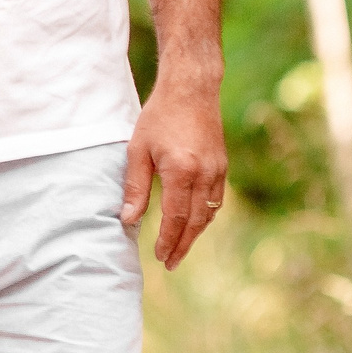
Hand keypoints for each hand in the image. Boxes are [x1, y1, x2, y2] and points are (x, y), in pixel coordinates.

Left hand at [120, 80, 226, 269]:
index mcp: (181, 171)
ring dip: (195, 234)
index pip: (176, 218)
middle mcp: (205, 174)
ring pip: (209, 213)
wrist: (191, 89)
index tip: (160, 257)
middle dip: (183, 245)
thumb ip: (135, 186)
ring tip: (180, 249)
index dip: (168, 240)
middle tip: (171, 263)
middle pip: (196, 222)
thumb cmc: (160, 116)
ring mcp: (218, 170)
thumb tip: (128, 219)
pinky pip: (216, 200)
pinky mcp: (222, 166)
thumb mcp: (138, 149)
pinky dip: (205, 216)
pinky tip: (195, 224)